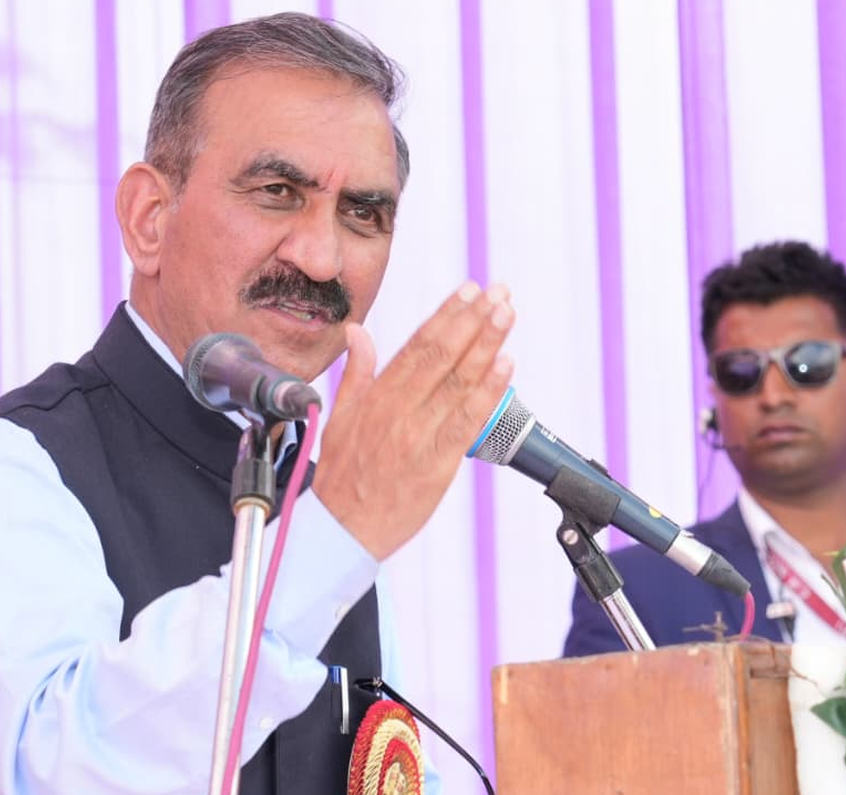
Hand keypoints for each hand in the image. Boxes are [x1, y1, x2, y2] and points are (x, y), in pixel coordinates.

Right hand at [313, 282, 514, 559]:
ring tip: (507, 315)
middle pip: (441, 355)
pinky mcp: (437, 464)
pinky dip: (488, 391)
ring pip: (458, 382)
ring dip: (485, 344)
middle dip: (472, 319)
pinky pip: (467, 421)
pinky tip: (506, 365)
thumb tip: (357, 331)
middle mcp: (398, 410)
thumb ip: (355, 372)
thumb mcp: (339, 417)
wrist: (342, 531)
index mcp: (376, 397)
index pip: (417, 346)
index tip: (469, 290)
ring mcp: (419, 436)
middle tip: (498, 292)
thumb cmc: (342, 477)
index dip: (446, 315)